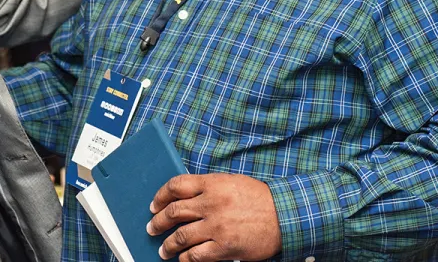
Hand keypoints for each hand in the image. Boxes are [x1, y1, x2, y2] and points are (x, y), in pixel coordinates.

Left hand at [146, 173, 281, 260]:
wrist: (286, 216)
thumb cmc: (259, 198)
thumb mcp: (230, 182)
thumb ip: (208, 187)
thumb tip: (185, 196)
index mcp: (211, 184)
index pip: (175, 186)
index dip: (160, 196)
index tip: (154, 205)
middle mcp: (210, 203)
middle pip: (174, 212)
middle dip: (159, 221)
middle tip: (152, 227)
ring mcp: (217, 226)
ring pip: (181, 236)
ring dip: (168, 245)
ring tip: (163, 249)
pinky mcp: (225, 246)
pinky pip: (197, 255)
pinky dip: (185, 259)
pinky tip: (182, 260)